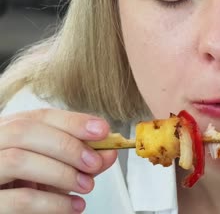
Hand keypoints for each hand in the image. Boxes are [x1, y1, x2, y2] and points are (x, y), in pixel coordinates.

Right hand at [0, 109, 117, 213]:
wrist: (12, 212)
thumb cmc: (29, 190)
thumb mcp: (55, 170)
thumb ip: (81, 159)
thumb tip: (108, 152)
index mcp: (6, 133)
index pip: (38, 116)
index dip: (72, 121)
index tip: (102, 130)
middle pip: (24, 131)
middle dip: (67, 145)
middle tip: (95, 162)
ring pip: (18, 160)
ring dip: (62, 172)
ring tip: (87, 186)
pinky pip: (20, 199)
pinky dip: (54, 202)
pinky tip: (74, 206)